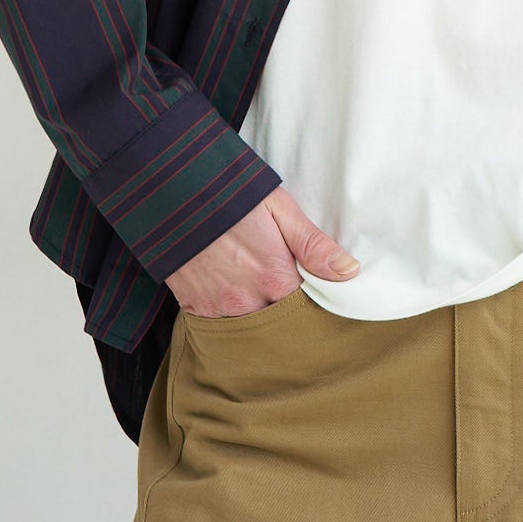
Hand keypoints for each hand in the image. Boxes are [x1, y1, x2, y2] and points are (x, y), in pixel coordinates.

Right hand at [164, 185, 360, 316]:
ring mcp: (219, 308)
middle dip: (286, 318)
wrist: (173, 191)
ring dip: (258, 318)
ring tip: (261, 298)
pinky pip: (219, 326)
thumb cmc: (231, 196)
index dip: (314, 303)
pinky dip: (230, 318)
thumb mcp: (279, 209)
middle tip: (289, 301)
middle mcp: (248, 302)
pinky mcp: (195, 307)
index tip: (317, 297)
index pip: (307, 309)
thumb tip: (350, 271)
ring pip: (250, 330)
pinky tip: (236, 299)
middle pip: (278, 326)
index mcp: (275, 279)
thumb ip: (313, 245)